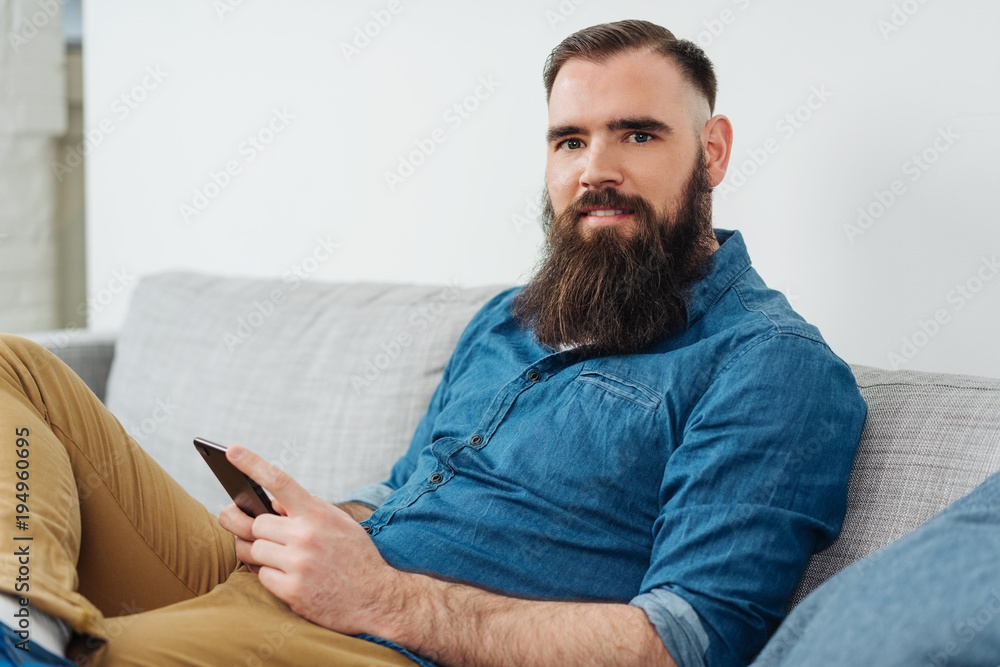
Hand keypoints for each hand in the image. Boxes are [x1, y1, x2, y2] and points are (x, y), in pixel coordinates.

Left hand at [216, 446, 399, 635]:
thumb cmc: (355, 557)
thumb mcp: (338, 523)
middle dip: (261, 533)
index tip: (231, 451)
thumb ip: (306, 510)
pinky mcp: (292, 591)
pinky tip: (292, 579)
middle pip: (257, 524)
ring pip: (253, 549)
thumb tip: (270, 503)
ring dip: (261, 555)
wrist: (377, 598)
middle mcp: (306, 535)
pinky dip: (271, 577)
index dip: (252, 464)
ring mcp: (298, 563)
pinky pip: (261, 575)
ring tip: (282, 560)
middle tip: (273, 540)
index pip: (280, 481)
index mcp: (318, 513)